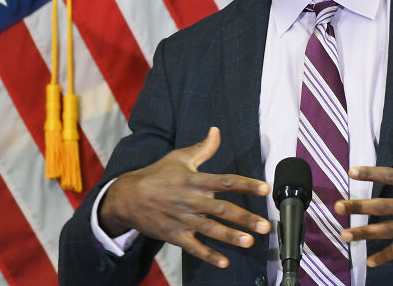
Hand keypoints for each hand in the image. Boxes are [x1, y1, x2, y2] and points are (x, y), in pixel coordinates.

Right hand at [99, 127, 270, 267]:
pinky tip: (224, 262)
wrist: (127, 197)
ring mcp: (182, 219)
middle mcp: (190, 200)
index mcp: (194, 180)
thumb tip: (216, 130)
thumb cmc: (157, 175)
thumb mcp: (180, 158)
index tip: (265, 188)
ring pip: (210, 229)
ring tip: (250, 242)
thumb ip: (203, 148)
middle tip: (266, 224)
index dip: (246, 184)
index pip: (225, 181)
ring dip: (230, 237)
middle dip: (245, 217)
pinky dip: (208, 255)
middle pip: (221, 209)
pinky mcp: (174, 235)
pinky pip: (193, 247)